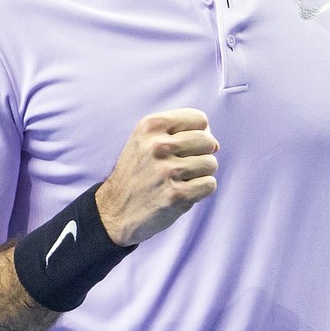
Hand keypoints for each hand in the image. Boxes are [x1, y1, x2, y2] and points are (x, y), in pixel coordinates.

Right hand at [95, 108, 219, 246]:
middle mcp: (158, 145)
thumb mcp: (145, 140)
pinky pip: (209, 185)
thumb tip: (214, 143)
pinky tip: (181, 193)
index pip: (199, 119)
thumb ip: (179, 132)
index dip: (199, 133)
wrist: (114, 211)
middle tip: (183, 166)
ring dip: (200, 174)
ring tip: (180, 180)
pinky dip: (200, 191)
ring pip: (211, 164)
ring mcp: (167, 171)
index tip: (186, 147)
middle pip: (208, 141)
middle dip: (202, 154)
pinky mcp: (176, 195)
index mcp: (150, 126)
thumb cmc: (138, 173)